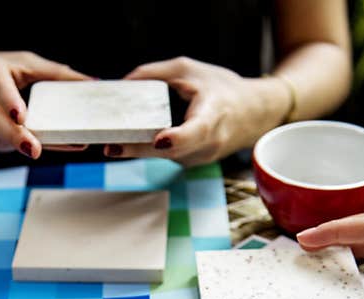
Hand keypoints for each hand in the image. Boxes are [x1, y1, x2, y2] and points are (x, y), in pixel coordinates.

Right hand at [0, 51, 89, 157]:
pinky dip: (18, 146)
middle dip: (15, 135)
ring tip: (35, 150)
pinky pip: (3, 145)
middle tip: (34, 148)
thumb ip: (52, 73)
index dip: (9, 103)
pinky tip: (34, 147)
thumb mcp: (16, 64)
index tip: (20, 116)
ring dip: (17, 145)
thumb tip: (90, 83)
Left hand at [104, 57, 290, 166]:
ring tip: (115, 142)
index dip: (178, 137)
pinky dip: (150, 148)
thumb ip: (154, 73)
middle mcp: (209, 142)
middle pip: (170, 151)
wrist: (252, 114)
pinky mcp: (192, 162)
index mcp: (213, 114)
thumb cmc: (221, 89)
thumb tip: (123, 84)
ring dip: (140, 149)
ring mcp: (201, 157)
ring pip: (164, 156)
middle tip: (111, 147)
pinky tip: (137, 138)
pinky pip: (166, 156)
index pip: (197, 130)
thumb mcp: (188, 70)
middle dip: (139, 150)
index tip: (160, 141)